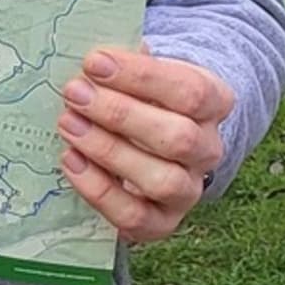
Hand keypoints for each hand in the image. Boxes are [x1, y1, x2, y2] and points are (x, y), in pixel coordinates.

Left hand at [62, 47, 233, 244]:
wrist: (150, 142)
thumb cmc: (142, 98)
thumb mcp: (142, 74)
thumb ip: (126, 66)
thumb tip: (95, 61)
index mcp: (215, 104)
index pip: (190, 91)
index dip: (141, 77)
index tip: (94, 62)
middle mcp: (209, 150)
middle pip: (178, 138)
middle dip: (120, 115)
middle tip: (75, 94)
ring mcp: (189, 190)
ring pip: (162, 180)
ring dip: (109, 152)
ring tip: (69, 125)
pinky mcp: (162, 222)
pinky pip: (135, 216)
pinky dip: (99, 190)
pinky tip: (71, 161)